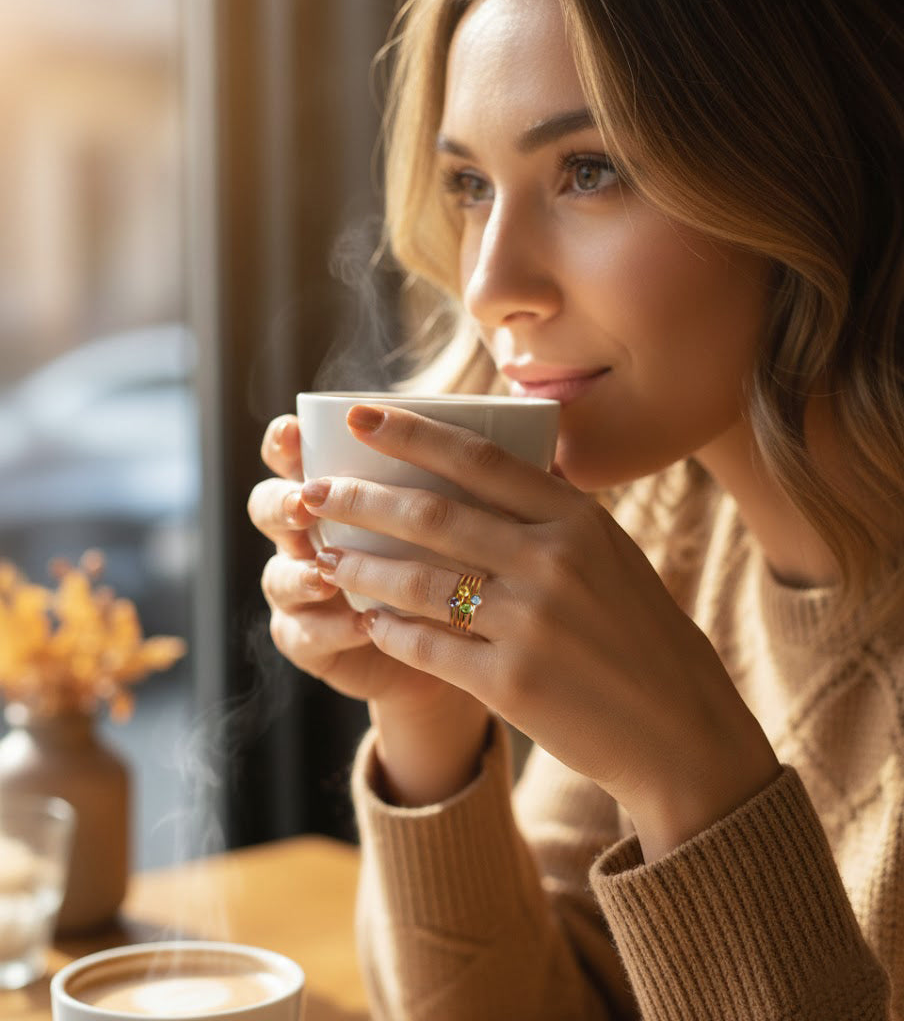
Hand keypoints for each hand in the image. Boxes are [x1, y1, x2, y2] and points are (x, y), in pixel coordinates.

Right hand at [247, 415, 489, 805]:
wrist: (464, 647)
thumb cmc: (468, 564)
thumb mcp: (469, 515)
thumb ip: (467, 475)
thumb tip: (515, 413)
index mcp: (339, 490)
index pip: (295, 454)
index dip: (285, 442)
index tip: (295, 428)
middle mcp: (312, 534)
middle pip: (270, 508)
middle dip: (280, 501)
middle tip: (308, 499)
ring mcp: (307, 590)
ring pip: (277, 575)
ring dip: (299, 572)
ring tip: (327, 569)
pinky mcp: (315, 642)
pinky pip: (303, 636)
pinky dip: (330, 629)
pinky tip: (360, 625)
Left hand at [304, 404, 781, 852]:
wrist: (680, 730)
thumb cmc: (641, 636)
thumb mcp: (609, 556)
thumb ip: (550, 517)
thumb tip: (479, 476)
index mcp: (578, 520)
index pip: (478, 459)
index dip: (411, 434)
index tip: (359, 417)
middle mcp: (553, 562)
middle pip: (432, 516)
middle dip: (359, 499)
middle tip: (312, 492)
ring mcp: (531, 624)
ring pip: (417, 582)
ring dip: (360, 567)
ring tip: (327, 556)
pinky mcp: (511, 683)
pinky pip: (427, 646)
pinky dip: (390, 630)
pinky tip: (368, 621)